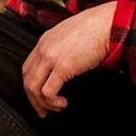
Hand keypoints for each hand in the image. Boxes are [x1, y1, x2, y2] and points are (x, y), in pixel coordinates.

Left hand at [22, 2, 116, 117]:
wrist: (107, 23)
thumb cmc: (96, 29)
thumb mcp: (70, 36)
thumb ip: (61, 49)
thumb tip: (64, 67)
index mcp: (44, 41)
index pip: (28, 68)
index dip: (31, 85)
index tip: (38, 97)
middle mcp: (43, 49)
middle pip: (28, 80)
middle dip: (33, 99)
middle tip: (43, 111)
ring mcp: (50, 58)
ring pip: (34, 88)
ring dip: (43, 103)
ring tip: (56, 108)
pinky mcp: (62, 67)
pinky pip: (48, 91)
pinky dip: (53, 102)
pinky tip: (63, 103)